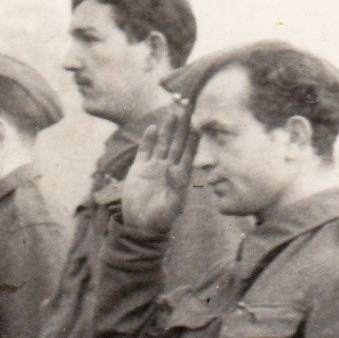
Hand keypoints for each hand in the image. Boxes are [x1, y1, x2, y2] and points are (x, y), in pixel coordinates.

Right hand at [121, 108, 197, 234]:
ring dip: (167, 130)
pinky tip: (152, 128)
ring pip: (162, 144)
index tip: (199, 126)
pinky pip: (145, 151)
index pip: (188, 155)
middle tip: (187, 112)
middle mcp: (168, 169)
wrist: (139, 225)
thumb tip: (174, 168)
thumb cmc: (160, 219)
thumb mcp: (171, 205)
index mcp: (180, 177)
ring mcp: (153, 168)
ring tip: (171, 114)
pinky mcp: (139, 170)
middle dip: (181, 129)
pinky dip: (148, 140)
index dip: (193, 141)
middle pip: (176, 145)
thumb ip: (175, 187)